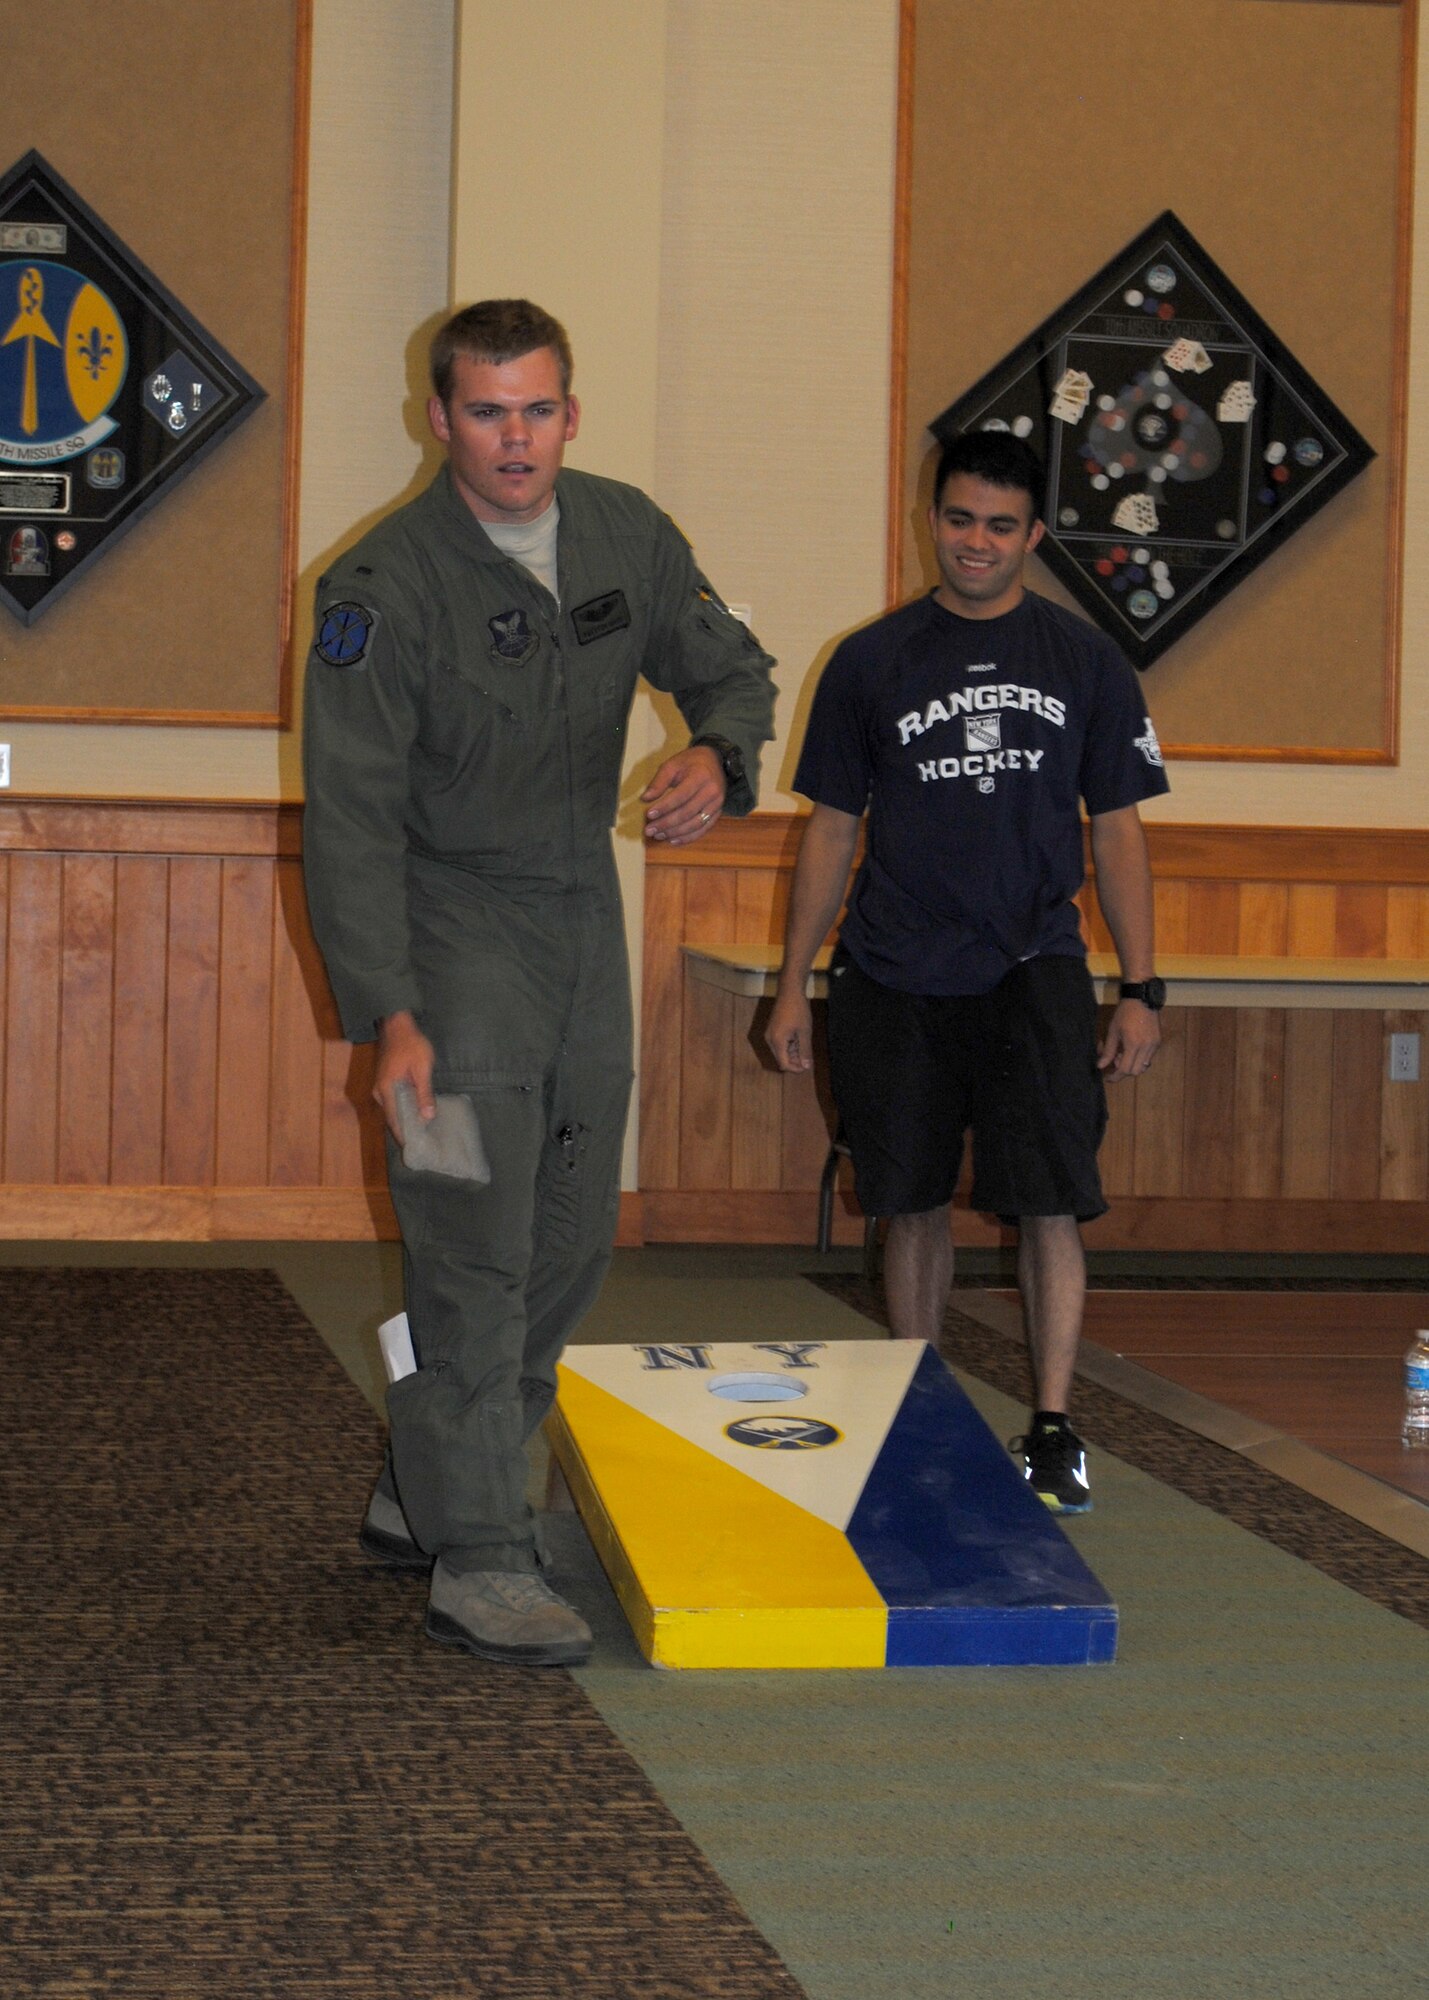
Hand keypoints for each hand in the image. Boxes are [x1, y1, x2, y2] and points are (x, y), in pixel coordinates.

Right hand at [374, 1010, 435, 1139]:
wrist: (398, 1025)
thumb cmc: (412, 1044)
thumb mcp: (423, 1068)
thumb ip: (425, 1092)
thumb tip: (428, 1116)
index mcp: (387, 1089)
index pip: (394, 1120)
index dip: (403, 1136)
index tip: (412, 1150)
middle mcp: (379, 1091)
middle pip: (391, 1118)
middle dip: (404, 1132)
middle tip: (420, 1146)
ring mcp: (380, 1087)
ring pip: (392, 1111)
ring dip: (404, 1121)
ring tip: (420, 1135)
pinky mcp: (385, 1083)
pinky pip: (393, 1103)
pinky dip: (403, 1111)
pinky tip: (415, 1116)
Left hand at [642, 745, 725, 844]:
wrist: (714, 761)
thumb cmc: (690, 762)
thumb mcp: (672, 764)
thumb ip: (659, 781)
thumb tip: (645, 798)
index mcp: (700, 776)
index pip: (680, 796)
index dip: (664, 807)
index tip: (649, 815)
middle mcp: (712, 791)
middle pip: (687, 813)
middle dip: (666, 824)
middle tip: (649, 830)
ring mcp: (717, 804)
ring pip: (695, 824)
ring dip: (675, 833)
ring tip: (658, 835)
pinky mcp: (718, 812)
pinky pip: (703, 829)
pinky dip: (688, 837)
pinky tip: (673, 840)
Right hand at [765, 990, 814, 1071]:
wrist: (790, 991)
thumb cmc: (798, 1010)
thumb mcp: (805, 1032)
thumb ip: (805, 1051)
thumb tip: (806, 1067)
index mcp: (777, 1041)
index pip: (784, 1064)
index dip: (795, 1068)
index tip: (807, 1066)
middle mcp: (770, 1040)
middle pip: (781, 1059)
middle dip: (795, 1060)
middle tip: (808, 1055)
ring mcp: (770, 1034)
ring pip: (781, 1051)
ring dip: (793, 1052)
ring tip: (805, 1044)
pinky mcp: (772, 1029)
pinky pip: (780, 1043)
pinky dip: (789, 1045)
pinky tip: (799, 1038)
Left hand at [1098, 998, 1160, 1080]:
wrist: (1142, 998)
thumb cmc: (1124, 1013)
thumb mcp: (1112, 1031)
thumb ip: (1107, 1051)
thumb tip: (1100, 1066)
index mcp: (1133, 1044)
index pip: (1125, 1069)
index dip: (1115, 1076)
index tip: (1107, 1077)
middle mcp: (1146, 1047)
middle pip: (1135, 1071)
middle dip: (1123, 1070)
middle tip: (1115, 1059)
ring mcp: (1154, 1045)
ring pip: (1143, 1066)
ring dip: (1132, 1064)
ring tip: (1123, 1051)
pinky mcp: (1158, 1042)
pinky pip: (1148, 1057)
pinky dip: (1139, 1058)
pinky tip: (1132, 1047)